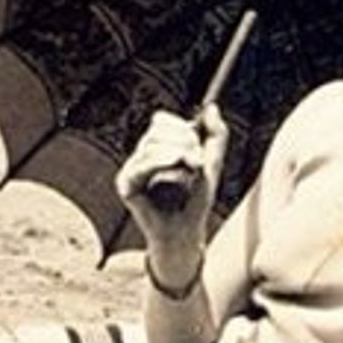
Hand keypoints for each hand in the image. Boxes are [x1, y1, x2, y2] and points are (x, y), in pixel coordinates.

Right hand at [115, 105, 226, 262]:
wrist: (185, 234)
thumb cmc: (195, 203)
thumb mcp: (212, 165)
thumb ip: (216, 136)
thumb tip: (212, 107)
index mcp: (157, 148)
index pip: (162, 121)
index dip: (181, 127)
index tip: (199, 145)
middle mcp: (141, 155)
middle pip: (156, 129)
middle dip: (182, 140)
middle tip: (197, 160)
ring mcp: (132, 169)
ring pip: (151, 143)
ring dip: (176, 151)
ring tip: (191, 168)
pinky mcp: (126, 184)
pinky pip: (141, 164)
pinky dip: (161, 162)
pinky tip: (175, 165)